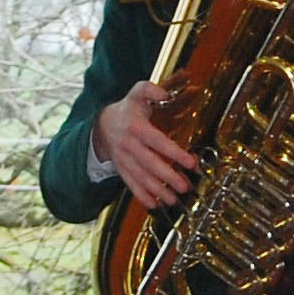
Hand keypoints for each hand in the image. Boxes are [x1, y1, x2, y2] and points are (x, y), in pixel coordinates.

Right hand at [94, 87, 196, 208]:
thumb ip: (151, 89)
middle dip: (168, 177)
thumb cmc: (127, 109)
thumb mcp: (137, 93)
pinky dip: (141, 196)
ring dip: (157, 190)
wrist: (102, 124)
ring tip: (173, 200)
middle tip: (184, 186)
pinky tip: (153, 204)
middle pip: (150, 164)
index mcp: (136, 127)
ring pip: (141, 177)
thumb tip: (164, 92)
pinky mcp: (122, 169)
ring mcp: (124, 159)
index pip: (158, 142)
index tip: (191, 162)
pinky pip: (130, 184)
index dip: (175, 153)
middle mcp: (129, 145)